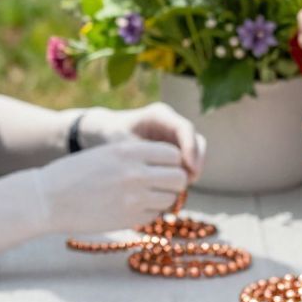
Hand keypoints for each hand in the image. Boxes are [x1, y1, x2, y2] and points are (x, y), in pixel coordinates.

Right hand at [38, 137, 186, 236]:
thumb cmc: (76, 173)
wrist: (49, 199)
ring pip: (170, 199)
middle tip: (159, 184)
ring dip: (162, 198)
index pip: (174, 155)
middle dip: (173, 181)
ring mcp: (134, 199)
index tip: (161, 167)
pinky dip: (149, 212)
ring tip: (143, 196)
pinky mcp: (129, 219)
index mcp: (129, 151)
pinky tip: (131, 207)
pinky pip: (155, 215)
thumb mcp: (107, 153)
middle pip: (179, 178)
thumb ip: (138, 156)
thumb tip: (173, 164)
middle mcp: (136, 174)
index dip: (171, 162)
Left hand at [80, 101, 205, 180]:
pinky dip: (184, 173)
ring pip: (195, 152)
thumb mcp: (121, 144)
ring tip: (182, 186)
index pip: (185, 128)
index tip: (189, 167)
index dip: (191, 147)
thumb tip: (156, 171)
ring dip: (192, 169)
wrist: (104, 134)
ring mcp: (174, 136)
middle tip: (190, 180)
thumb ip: (139, 154)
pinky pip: (187, 161)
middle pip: (196, 140)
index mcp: (159, 115)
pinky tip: (175, 186)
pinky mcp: (174, 148)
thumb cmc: (111, 136)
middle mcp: (171, 123)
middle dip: (197, 160)